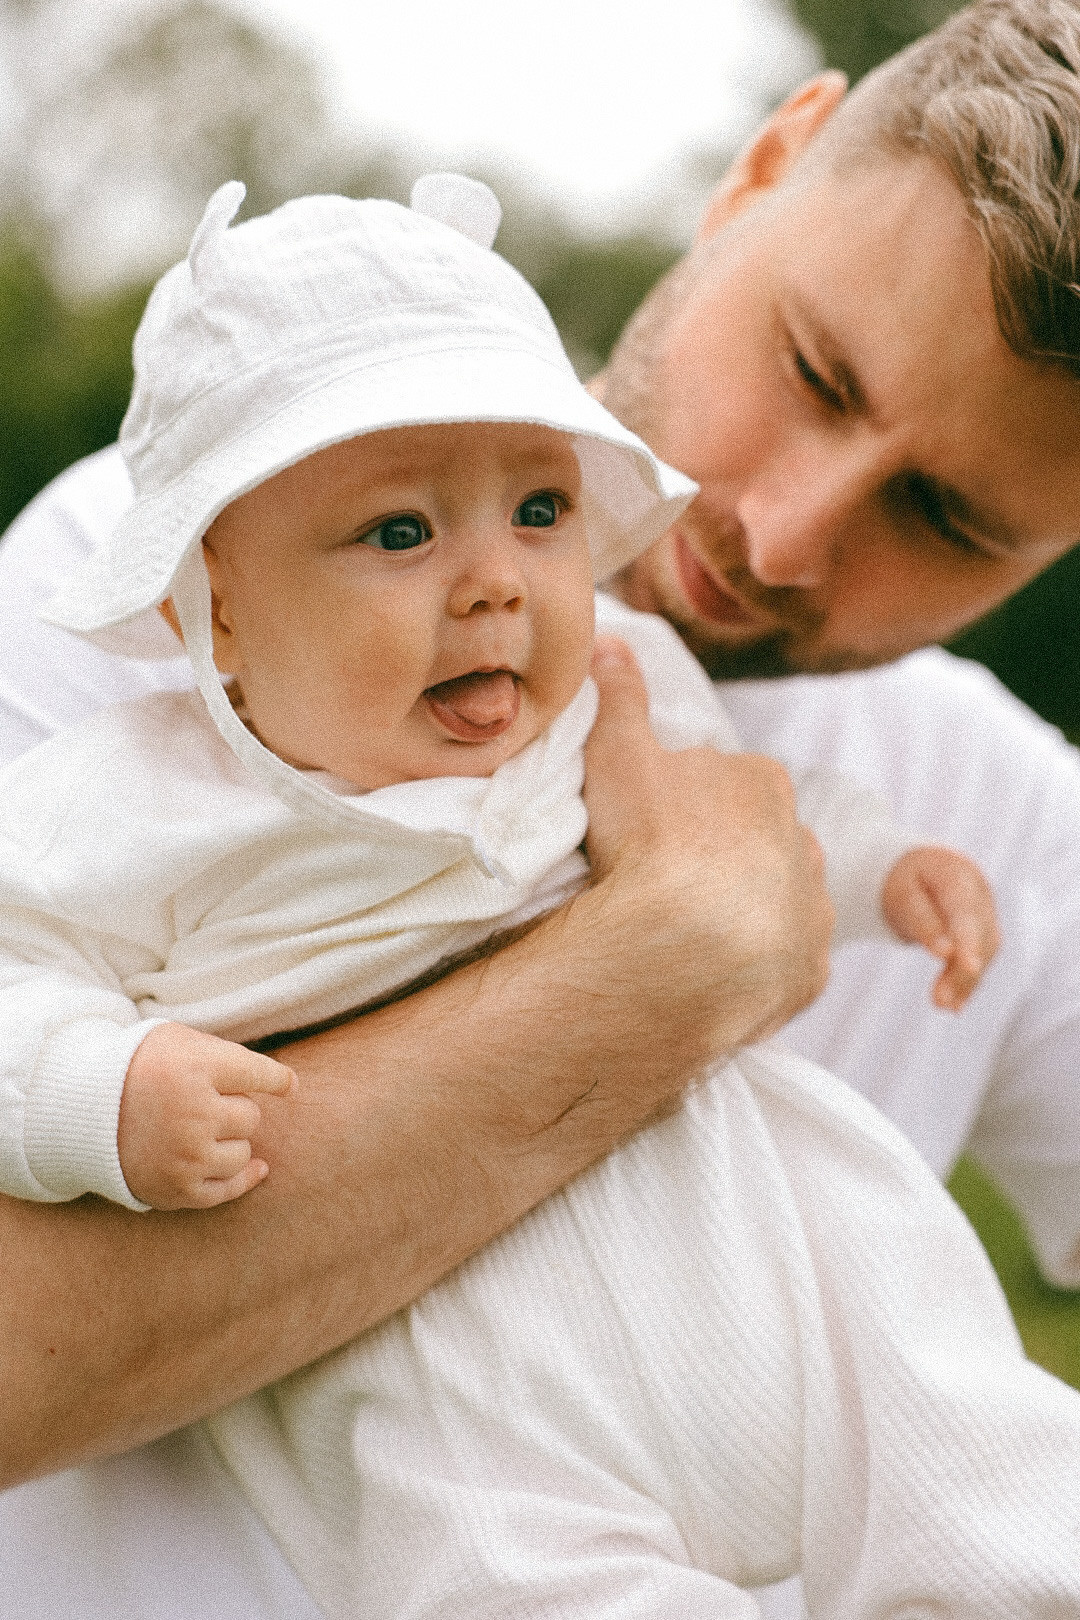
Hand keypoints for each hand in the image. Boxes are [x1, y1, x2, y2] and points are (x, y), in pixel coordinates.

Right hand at [118, 1022, 295, 1208]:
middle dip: (233, 1108)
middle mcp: (194, 1113)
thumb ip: (229, 1057)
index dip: (276, 1079)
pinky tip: (258, 1168)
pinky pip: (229, 1188)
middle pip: (250, 1116)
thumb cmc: (141, 1068)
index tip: (289, 1085)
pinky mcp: (178, 1189)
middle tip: (199, 1103)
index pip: (257, 1073)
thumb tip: (288, 1084)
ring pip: (243, 1151)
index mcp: (195, 1068)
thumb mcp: (179, 1042)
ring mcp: (186, 1155)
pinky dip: (245, 1177)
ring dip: (230, 1140)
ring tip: (197, 1129)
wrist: (82, 1110)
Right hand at [582, 636, 833, 1057]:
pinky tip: (718, 973)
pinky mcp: (808, 972)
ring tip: (692, 932)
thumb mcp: (618, 753)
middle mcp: (802, 840)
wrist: (684, 951)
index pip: (730, 782)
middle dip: (726, 855)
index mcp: (762, 782)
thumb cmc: (651, 842)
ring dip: (749, 909)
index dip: (690, 803)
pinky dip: (759, 966)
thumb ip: (618, 696)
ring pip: (782, 900)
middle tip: (669, 881)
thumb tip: (609, 639)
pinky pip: (787, 963)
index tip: (655, 828)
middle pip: (762, 840)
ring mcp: (811, 909)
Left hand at [881, 846, 999, 1010]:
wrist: (917, 868)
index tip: (967, 966)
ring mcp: (986, 912)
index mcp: (958, 876)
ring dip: (966, 982)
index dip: (969, 941)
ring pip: (985, 952)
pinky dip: (968, 982)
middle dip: (963, 971)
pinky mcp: (984, 931)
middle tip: (940, 1001)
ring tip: (942, 1004)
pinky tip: (954, 1005)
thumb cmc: (906, 880)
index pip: (966, 913)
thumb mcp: (903, 894)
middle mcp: (980, 894)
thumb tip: (945, 952)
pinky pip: (981, 959)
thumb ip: (923, 920)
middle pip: (980, 936)